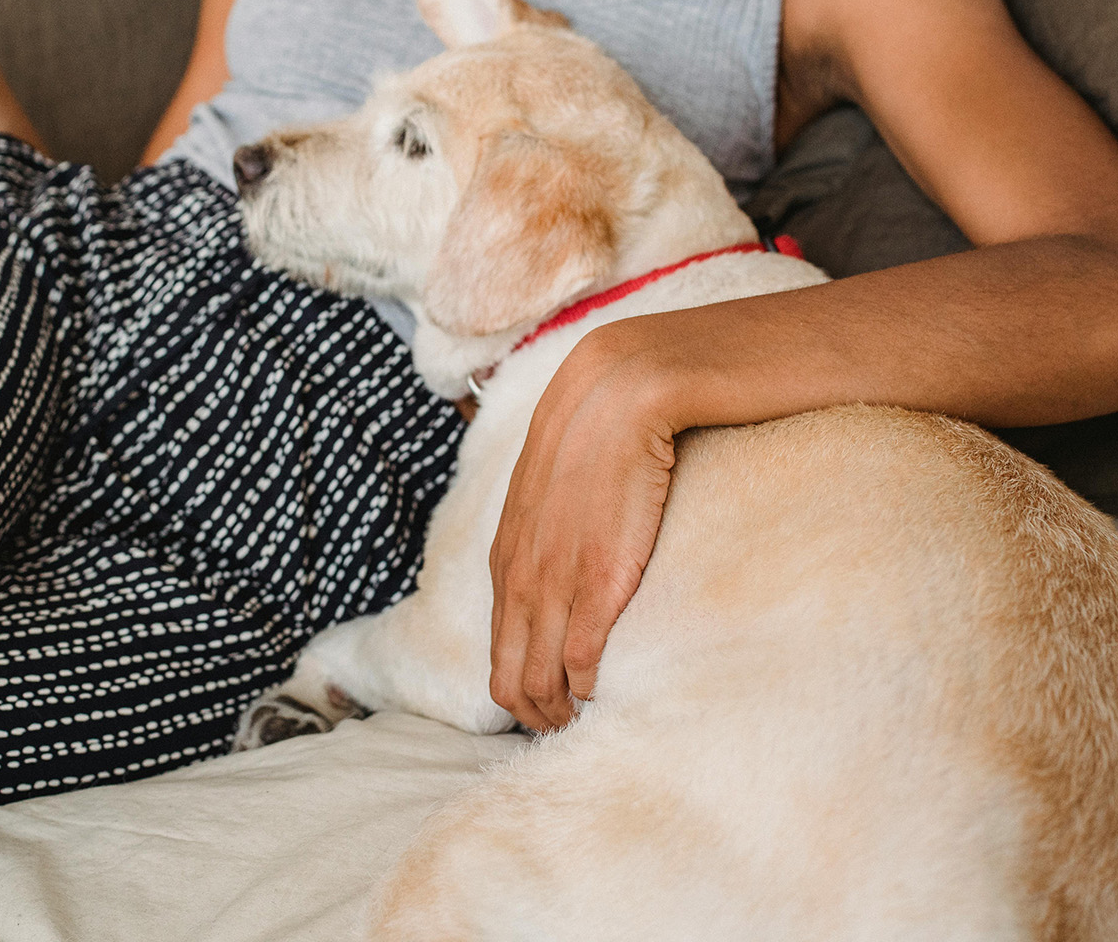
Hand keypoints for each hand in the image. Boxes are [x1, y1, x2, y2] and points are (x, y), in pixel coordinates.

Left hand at [488, 324, 678, 731]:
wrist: (620, 391)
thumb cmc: (595, 438)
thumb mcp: (550, 492)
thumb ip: (545, 534)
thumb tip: (561, 560)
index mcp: (506, 558)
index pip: (497, 654)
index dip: (522, 689)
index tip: (553, 701)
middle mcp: (518, 578)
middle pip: (509, 682)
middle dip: (536, 714)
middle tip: (570, 725)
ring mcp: (553, 583)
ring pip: (540, 682)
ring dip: (562, 710)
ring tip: (589, 716)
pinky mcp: (596, 582)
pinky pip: (581, 663)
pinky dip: (590, 687)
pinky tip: (607, 689)